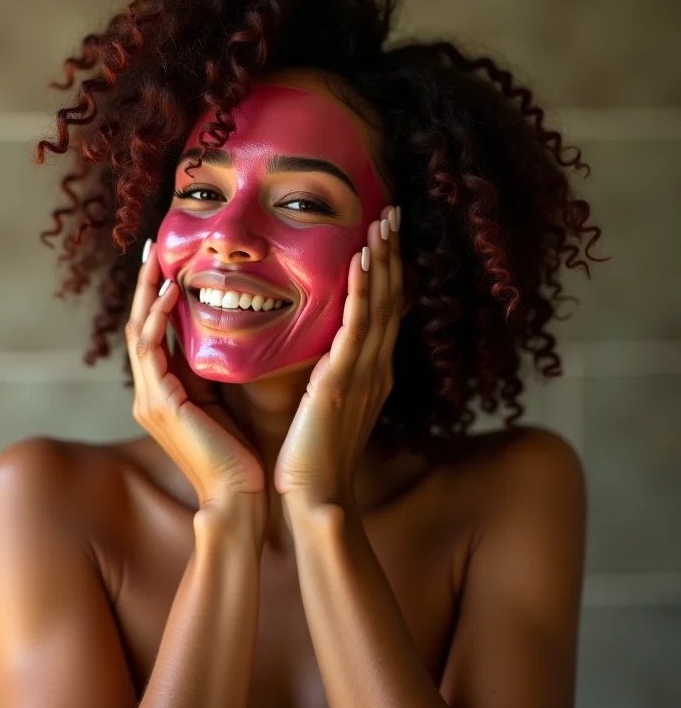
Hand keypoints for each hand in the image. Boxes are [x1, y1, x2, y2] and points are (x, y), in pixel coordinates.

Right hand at [127, 240, 266, 527]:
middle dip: (145, 286)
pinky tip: (168, 292)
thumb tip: (220, 334)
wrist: (238, 497)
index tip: (169, 264)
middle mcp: (150, 393)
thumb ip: (211, 373)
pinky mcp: (160, 403)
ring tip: (157, 258)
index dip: (157, 298)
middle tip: (154, 247)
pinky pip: (151, 349)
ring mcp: (150, 399)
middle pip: (139, 326)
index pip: (155, 334)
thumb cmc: (239, 454)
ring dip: (146, 293)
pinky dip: (157, 318)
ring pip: (139, 331)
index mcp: (166, 392)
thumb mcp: (223, 403)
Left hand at [274, 205, 402, 509]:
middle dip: (393, 255)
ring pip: (381, 305)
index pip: (385, 311)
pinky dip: (364, 290)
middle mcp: (376, 367)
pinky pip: (358, 326)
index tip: (385, 238)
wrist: (315, 493)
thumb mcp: (328, 406)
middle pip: (392, 299)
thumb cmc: (314, 454)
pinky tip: (362, 259)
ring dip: (383, 260)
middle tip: (392, 214)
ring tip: (383, 221)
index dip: (388, 273)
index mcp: (371, 372)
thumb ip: (333, 375)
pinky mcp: (343, 380)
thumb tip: (325, 353)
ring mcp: (364, 373)